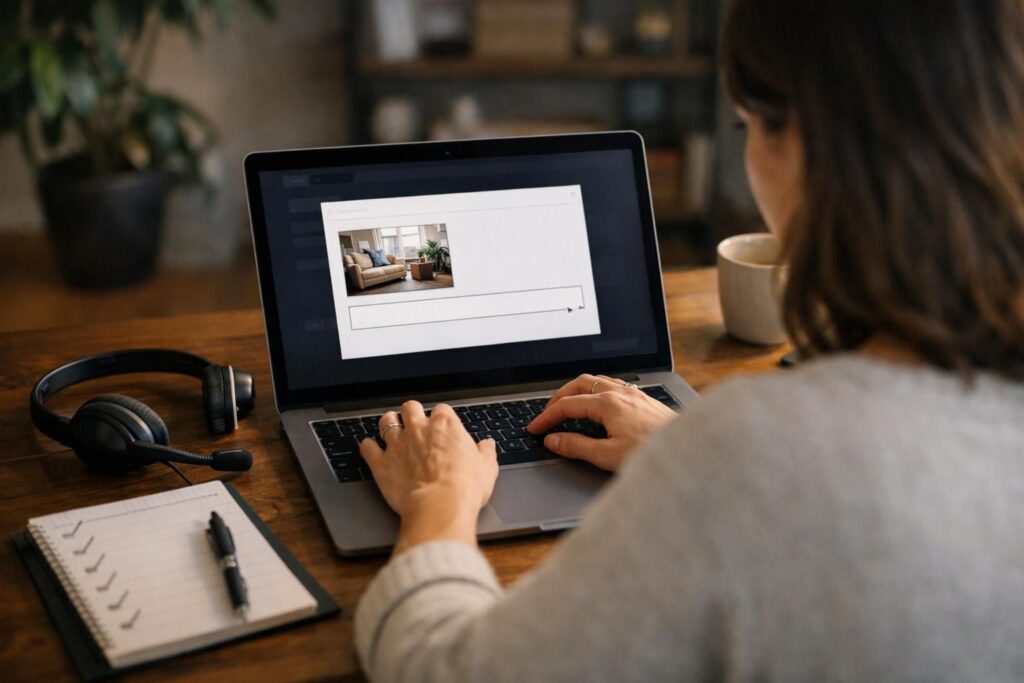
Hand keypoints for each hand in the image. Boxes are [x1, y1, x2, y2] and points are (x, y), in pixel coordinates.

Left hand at [360, 401, 498, 553]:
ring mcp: (397, 444)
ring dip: (388, 424)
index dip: (441, 418)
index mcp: (446, 425)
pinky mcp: (381, 463)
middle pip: (410, 407)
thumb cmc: (464, 488)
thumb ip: (485, 453)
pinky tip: (370, 449)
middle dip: (412, 413)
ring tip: (391, 429)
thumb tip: (487, 446)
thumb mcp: (486, 468)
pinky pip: (368, 448)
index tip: (443, 428)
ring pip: (386, 421)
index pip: (442, 410)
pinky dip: (368, 448)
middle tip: (415, 423)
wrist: (441, 506)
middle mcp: (419, 429)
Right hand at [527, 374, 676, 471]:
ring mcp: (635, 394)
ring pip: (597, 381)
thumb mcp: (607, 455)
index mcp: (608, 403)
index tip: (535, 428)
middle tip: (546, 414)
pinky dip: (596, 392)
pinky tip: (599, 406)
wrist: (689, 452)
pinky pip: (613, 386)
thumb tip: (553, 440)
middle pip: (579, 384)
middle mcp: (621, 393)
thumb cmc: (653, 454)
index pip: (567, 405)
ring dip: (577, 391)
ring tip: (568, 406)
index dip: (546, 417)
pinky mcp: (645, 401)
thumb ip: (577, 446)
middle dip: (558, 397)